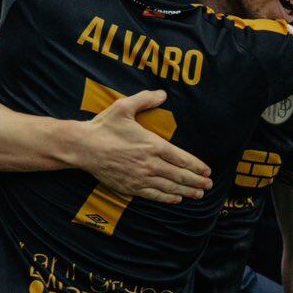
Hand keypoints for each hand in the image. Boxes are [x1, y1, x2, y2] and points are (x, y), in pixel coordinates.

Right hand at [77, 90, 209, 201]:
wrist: (83, 147)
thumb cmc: (104, 126)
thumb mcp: (124, 106)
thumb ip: (145, 99)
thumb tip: (163, 93)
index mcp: (152, 145)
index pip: (181, 158)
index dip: (196, 166)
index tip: (207, 171)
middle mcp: (150, 164)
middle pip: (179, 175)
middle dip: (196, 181)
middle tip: (208, 186)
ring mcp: (140, 177)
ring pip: (169, 187)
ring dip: (186, 191)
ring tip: (198, 195)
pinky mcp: (130, 187)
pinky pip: (153, 195)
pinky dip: (167, 197)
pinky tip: (176, 198)